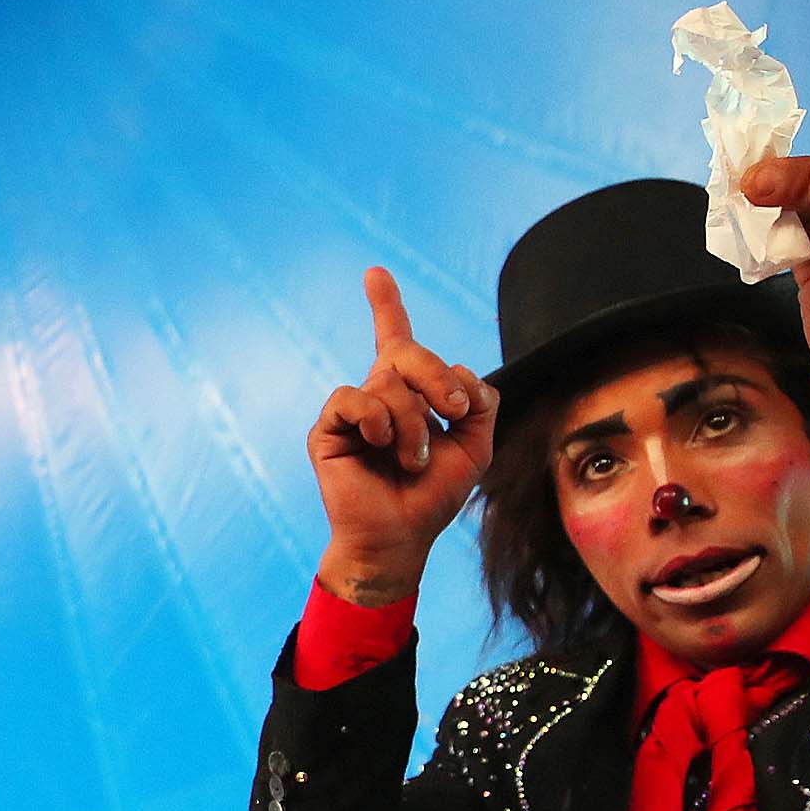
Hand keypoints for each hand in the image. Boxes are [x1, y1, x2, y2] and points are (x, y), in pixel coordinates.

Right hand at [309, 268, 498, 604]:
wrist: (402, 537)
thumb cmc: (435, 495)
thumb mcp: (477, 446)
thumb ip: (480, 402)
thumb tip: (461, 376)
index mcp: (410, 395)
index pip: (396, 339)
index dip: (385, 305)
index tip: (374, 272)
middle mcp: (378, 395)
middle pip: (409, 352)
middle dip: (439, 376)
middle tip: (455, 409)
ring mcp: (352, 411)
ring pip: (389, 383)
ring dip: (415, 424)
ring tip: (412, 460)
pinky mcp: (329, 429)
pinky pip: (354, 399)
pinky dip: (378, 421)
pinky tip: (381, 444)